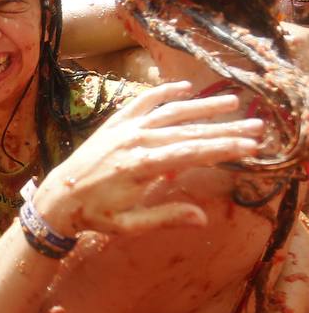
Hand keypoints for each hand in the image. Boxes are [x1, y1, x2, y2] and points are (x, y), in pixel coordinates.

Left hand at [33, 82, 263, 235]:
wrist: (57, 197)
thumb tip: (202, 218)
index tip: (250, 147)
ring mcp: (124, 130)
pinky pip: (141, 103)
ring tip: (233, 104)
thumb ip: (166, 218)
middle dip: (225, 129)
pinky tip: (184, 88)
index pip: (191, 153)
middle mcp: (134, 141)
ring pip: (170, 113)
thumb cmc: (94, 215)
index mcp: (140, 166)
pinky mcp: (114, 124)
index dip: (223, 149)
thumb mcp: (129, 224)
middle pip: (188, 131)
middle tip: (256, 128)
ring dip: (202, 107)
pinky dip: (161, 93)